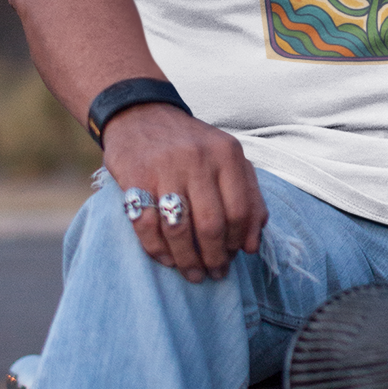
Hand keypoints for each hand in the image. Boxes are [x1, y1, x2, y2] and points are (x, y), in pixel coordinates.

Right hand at [101, 105, 267, 282]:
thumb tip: (252, 244)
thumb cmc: (191, 145)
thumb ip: (249, 195)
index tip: (235, 256)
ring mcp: (165, 168)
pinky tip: (167, 259)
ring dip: (187, 260)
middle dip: (215, 257)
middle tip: (215, 273)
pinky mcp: (135, 178)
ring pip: (179, 230)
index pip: (240, 211)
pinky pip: (147, 226)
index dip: (239, 241)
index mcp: (227, 154)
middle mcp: (198, 159)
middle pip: (211, 225)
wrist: (140, 114)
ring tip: (193, 274)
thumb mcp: (227, 158)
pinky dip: (158, 250)